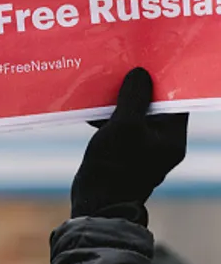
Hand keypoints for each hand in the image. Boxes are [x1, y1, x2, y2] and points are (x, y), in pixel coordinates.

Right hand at [71, 67, 187, 224]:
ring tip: (102, 82)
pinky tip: (89, 105)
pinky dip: (106, 115)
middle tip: (121, 66)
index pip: (174, 102)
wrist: (96, 202)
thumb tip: (141, 74)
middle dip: (135, 87)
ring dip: (117, 100)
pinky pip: (117, 125)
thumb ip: (134, 98)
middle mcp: (160, 142)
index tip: (147, 61)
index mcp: (171, 138)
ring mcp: (140, 147)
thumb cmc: (114, 165)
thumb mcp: (125, 126)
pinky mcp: (121, 151)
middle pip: (152, 106)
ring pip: (132, 114)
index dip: (162, 80)